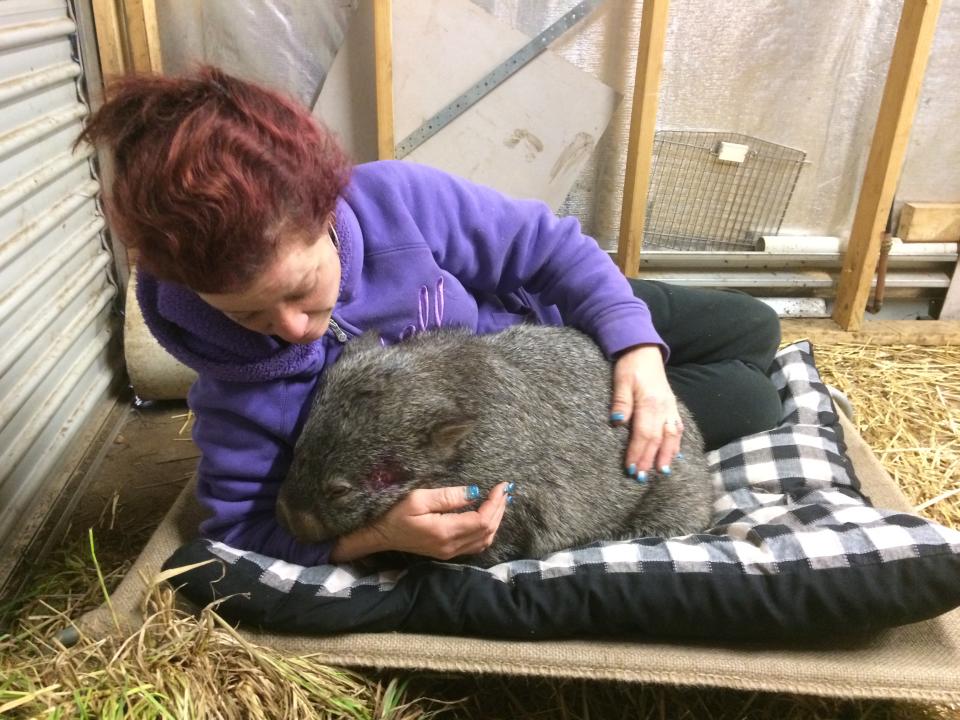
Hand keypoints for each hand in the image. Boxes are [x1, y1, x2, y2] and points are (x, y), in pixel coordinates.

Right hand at [329, 482, 510, 561]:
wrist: (380, 536)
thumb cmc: (394, 513)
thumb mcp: (418, 498)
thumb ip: (448, 496)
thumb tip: (474, 492)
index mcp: (445, 532)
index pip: (482, 520)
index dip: (495, 503)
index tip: (501, 486)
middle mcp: (451, 546)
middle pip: (488, 530)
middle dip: (499, 509)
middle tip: (504, 490)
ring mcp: (450, 552)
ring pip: (485, 540)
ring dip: (496, 520)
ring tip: (499, 501)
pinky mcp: (448, 553)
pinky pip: (476, 544)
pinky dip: (487, 530)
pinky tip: (487, 516)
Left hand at [610, 344, 682, 480]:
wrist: (644, 350)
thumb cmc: (630, 366)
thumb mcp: (621, 380)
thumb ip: (621, 401)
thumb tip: (618, 422)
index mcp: (650, 402)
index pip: (644, 434)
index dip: (637, 452)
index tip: (631, 468)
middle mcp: (664, 407)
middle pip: (658, 439)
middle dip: (650, 459)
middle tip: (641, 478)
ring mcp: (670, 407)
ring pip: (672, 436)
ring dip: (666, 455)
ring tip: (661, 471)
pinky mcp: (672, 406)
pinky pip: (677, 428)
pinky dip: (676, 443)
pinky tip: (673, 454)